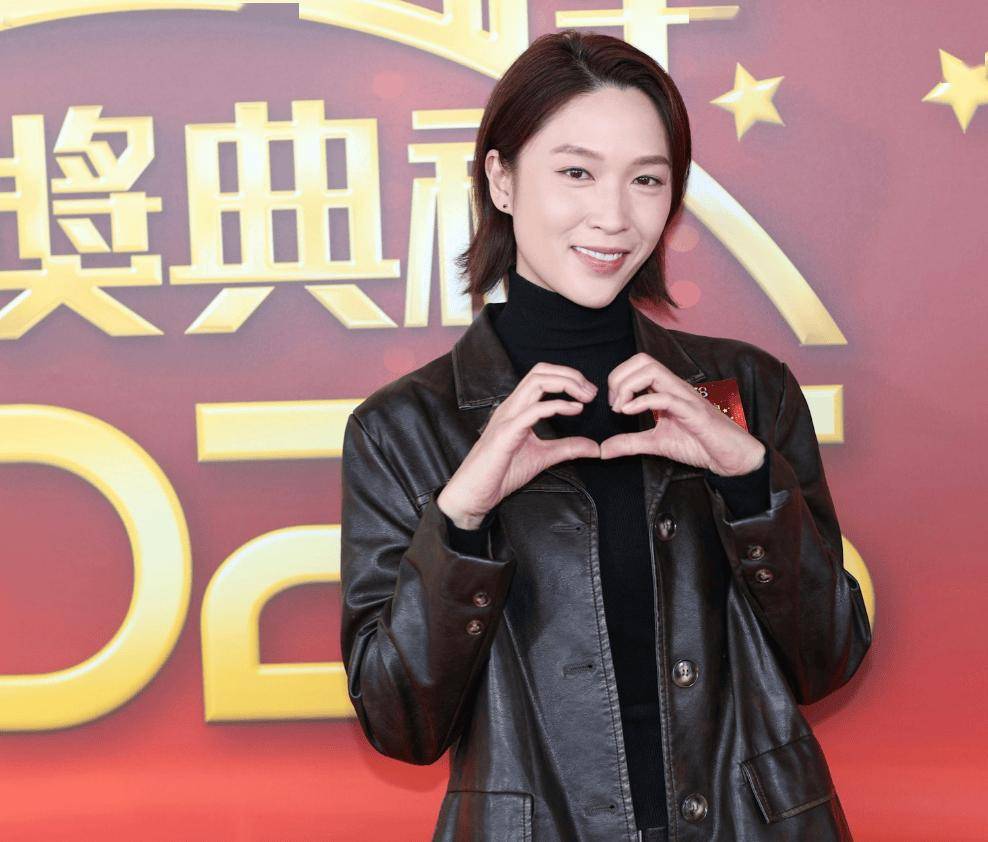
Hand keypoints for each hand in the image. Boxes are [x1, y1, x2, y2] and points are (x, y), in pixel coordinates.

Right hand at [438, 362, 600, 526]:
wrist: (475, 492)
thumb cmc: (501, 473)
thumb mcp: (542, 457)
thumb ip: (567, 448)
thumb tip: (594, 447)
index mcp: (517, 408)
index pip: (541, 376)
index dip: (568, 377)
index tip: (588, 393)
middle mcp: (511, 406)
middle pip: (540, 372)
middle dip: (570, 375)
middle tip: (591, 392)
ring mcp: (507, 417)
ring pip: (536, 382)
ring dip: (566, 384)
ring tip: (585, 397)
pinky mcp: (506, 433)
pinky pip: (533, 411)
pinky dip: (557, 406)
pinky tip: (574, 410)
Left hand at [598, 352, 765, 475]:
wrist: (729, 457)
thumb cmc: (698, 444)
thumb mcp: (655, 443)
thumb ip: (630, 443)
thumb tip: (604, 450)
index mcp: (666, 389)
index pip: (638, 364)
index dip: (619, 378)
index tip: (614, 404)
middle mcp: (674, 387)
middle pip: (642, 360)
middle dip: (619, 378)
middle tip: (614, 405)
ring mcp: (684, 396)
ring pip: (652, 370)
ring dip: (628, 386)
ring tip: (621, 409)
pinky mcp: (693, 412)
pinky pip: (666, 397)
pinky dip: (642, 402)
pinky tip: (630, 414)